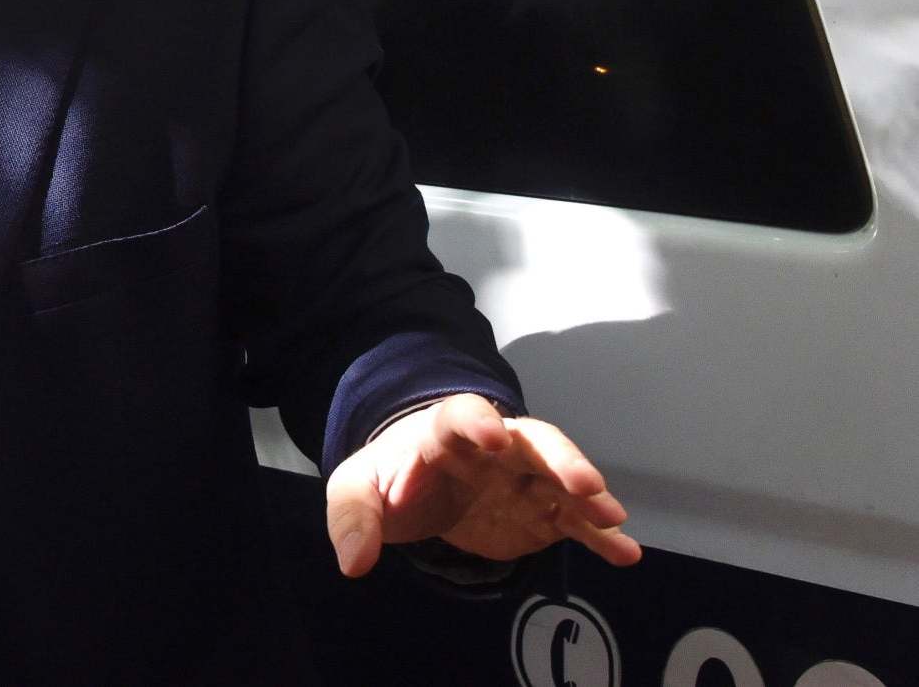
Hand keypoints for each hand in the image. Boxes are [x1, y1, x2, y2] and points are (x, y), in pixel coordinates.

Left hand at [324, 393, 641, 577]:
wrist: (416, 488)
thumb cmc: (390, 479)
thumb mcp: (357, 491)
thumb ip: (352, 520)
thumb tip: (354, 562)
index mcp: (444, 433)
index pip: (462, 416)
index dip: (477, 424)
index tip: (494, 437)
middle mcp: (495, 449)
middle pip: (533, 441)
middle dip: (559, 457)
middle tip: (583, 481)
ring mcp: (523, 479)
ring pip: (563, 477)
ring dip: (589, 495)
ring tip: (612, 516)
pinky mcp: (542, 512)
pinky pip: (576, 521)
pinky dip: (601, 536)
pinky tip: (625, 552)